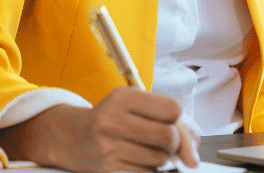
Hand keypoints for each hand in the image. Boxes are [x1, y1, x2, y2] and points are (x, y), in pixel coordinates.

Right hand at [0, 87, 199, 172]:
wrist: (69, 137)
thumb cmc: (109, 119)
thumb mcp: (133, 105)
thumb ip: (167, 119)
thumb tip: (193, 153)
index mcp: (123, 98)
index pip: (172, 109)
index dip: (179, 120)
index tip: (171, 123)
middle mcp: (113, 120)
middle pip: (169, 136)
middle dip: (174, 143)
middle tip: (165, 142)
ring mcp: (108, 146)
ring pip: (160, 159)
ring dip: (161, 159)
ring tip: (145, 150)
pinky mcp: (106, 169)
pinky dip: (149, 170)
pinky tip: (136, 161)